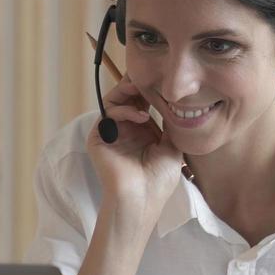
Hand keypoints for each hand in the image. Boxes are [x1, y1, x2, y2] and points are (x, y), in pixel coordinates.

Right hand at [85, 76, 184, 213]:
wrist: (141, 200)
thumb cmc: (159, 180)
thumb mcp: (172, 146)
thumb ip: (170, 123)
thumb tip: (175, 101)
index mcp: (141, 132)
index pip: (142, 102)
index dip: (149, 89)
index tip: (161, 76)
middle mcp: (125, 130)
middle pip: (126, 98)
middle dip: (136, 84)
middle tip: (148, 74)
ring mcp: (111, 134)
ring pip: (114, 101)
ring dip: (127, 91)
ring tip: (142, 87)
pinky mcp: (98, 138)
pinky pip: (108, 115)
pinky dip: (124, 110)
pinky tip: (142, 116)